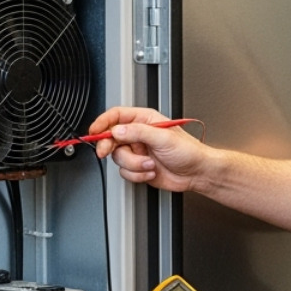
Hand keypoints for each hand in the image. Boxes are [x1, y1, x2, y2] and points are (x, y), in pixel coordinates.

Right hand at [86, 106, 206, 192]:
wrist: (197, 173)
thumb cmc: (188, 151)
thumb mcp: (163, 137)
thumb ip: (138, 132)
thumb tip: (117, 130)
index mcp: (145, 120)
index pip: (117, 116)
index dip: (102, 122)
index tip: (94, 131)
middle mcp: (139, 135)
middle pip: (112, 138)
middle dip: (110, 147)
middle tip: (106, 152)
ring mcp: (138, 151)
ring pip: (118, 158)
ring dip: (133, 164)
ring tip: (149, 164)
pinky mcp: (138, 167)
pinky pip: (125, 172)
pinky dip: (136, 175)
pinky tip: (150, 172)